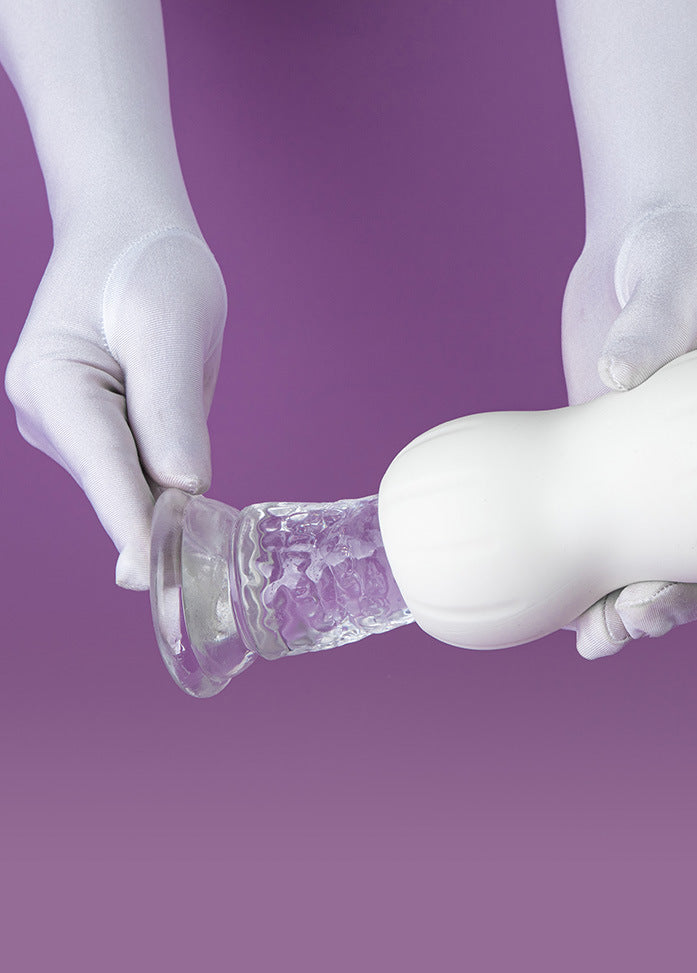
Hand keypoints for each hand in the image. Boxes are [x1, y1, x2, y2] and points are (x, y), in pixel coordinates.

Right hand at [5, 222, 225, 589]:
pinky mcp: (99, 432)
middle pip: (118, 487)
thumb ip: (173, 408)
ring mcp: (70, 428)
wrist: (132, 235)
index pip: (105, 472)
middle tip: (214, 565)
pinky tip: (193, 488)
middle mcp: (51, 416)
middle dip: (162, 521)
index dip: (136, 529)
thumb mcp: (169, 327)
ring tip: (208, 494)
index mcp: (54, 386)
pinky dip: (169, 484)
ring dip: (171, 496)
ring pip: (132, 484)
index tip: (161, 581)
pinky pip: (139, 471)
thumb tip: (184, 486)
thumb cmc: (148, 267)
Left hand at [560, 205, 696, 657]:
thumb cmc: (679, 251)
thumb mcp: (676, 276)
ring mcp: (663, 477)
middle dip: (680, 602)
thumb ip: (656, 321)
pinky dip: (585, 573)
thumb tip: (618, 374)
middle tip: (637, 618)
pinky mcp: (612, 470)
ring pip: (657, 562)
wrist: (635, 244)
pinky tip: (554, 608)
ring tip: (594, 639)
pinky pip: (605, 532)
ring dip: (631, 608)